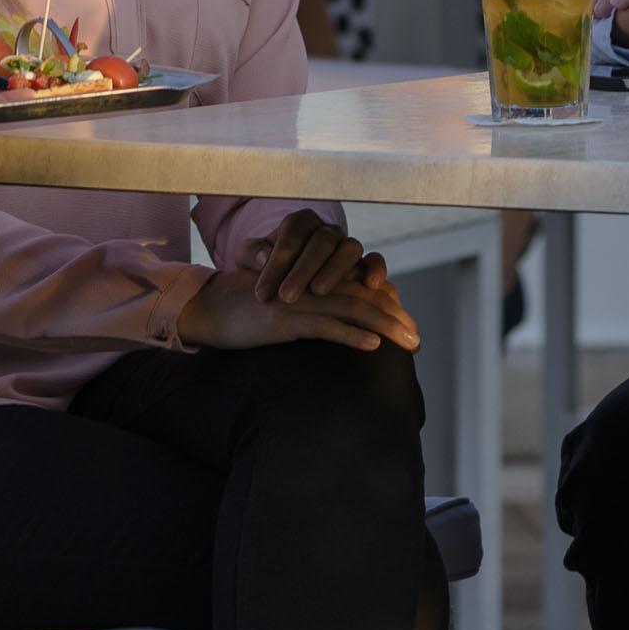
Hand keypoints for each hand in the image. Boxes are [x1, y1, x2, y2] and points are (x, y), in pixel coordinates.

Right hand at [184, 218, 420, 352]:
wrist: (210, 307)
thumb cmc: (248, 311)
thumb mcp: (286, 309)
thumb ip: (313, 311)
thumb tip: (341, 326)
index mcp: (315, 282)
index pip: (361, 290)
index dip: (388, 307)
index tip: (409, 328)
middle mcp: (313, 286)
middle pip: (365, 298)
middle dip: (395, 318)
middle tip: (418, 339)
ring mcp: (301, 301)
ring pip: (353, 310)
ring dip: (386, 327)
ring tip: (410, 344)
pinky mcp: (286, 320)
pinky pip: (325, 326)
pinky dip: (351, 336)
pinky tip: (372, 347)